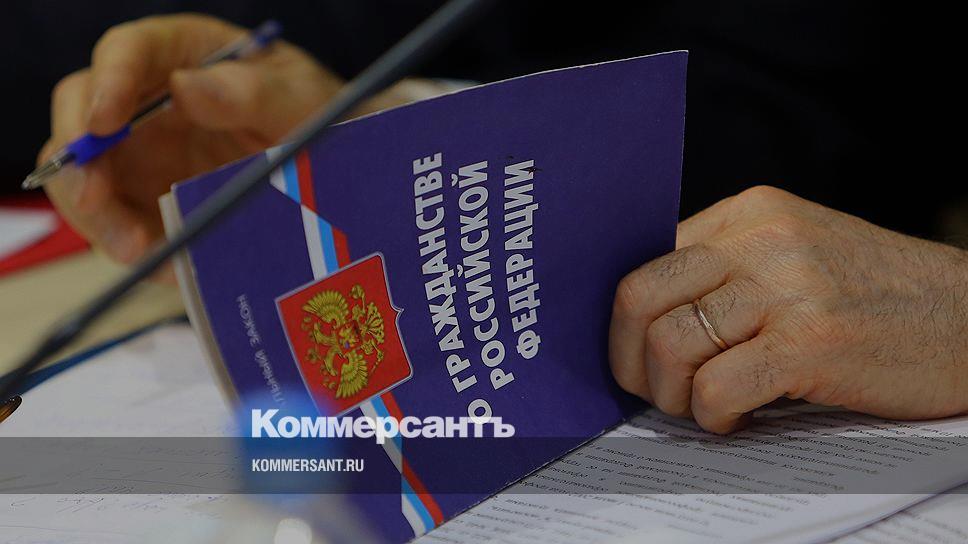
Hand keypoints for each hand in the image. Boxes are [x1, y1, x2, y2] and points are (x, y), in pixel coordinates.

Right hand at [42, 14, 386, 263]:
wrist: (340, 170)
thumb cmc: (319, 118)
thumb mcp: (302, 100)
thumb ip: (253, 91)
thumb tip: (184, 87)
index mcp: (183, 55)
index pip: (127, 51)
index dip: (108, 81)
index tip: (108, 120)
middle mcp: (147, 101)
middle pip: (81, 113)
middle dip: (78, 155)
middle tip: (94, 196)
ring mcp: (142, 153)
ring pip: (84, 176)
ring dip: (95, 214)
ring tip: (135, 249)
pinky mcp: (147, 202)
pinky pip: (119, 225)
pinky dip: (131, 248)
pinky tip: (164, 264)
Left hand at [609, 186, 967, 432]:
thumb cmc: (877, 296)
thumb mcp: (795, 254)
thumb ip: (728, 268)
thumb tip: (648, 315)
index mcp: (749, 214)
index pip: (646, 258)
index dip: (623, 319)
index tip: (633, 353)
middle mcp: (762, 240)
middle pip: (639, 296)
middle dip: (629, 358)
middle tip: (656, 389)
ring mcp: (788, 289)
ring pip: (670, 343)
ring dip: (670, 395)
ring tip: (701, 406)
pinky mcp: (812, 343)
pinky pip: (717, 387)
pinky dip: (711, 415)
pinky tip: (737, 418)